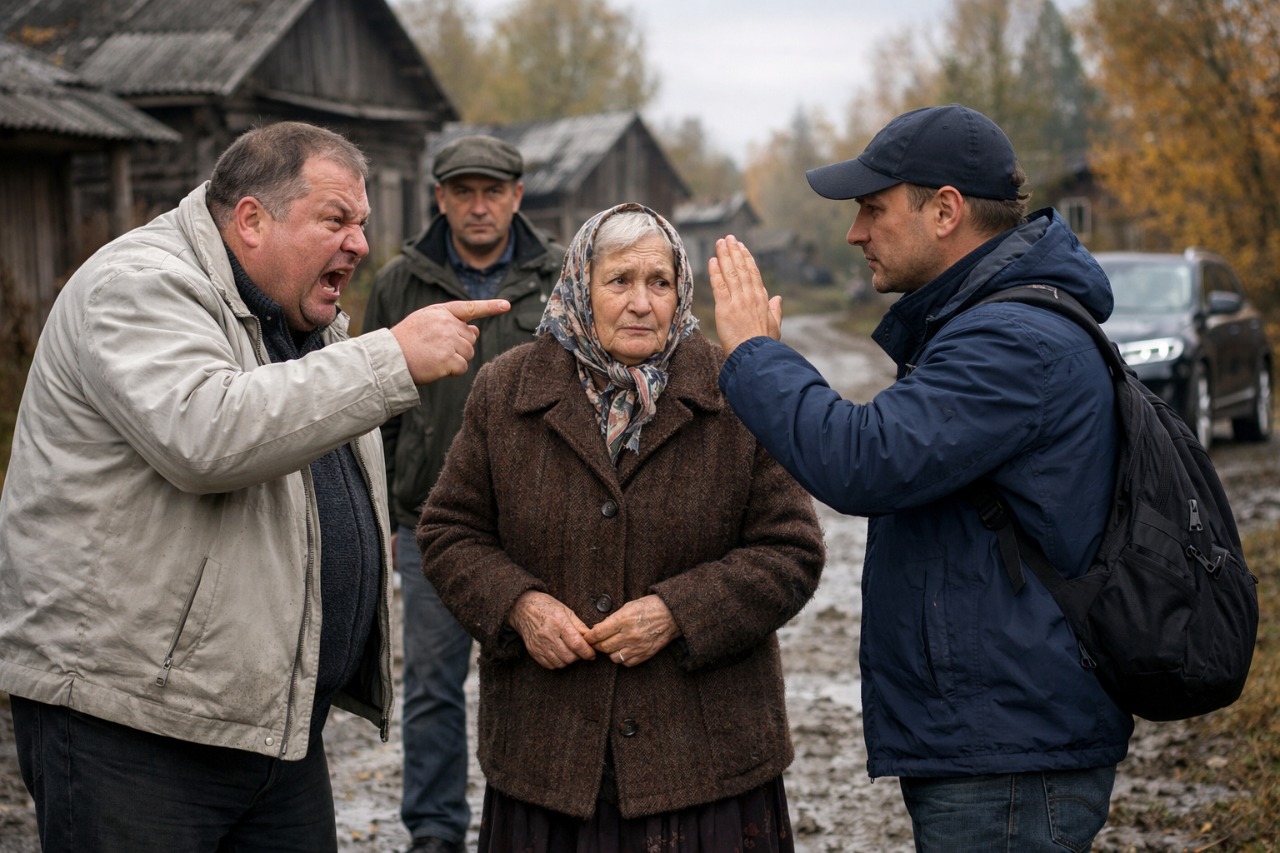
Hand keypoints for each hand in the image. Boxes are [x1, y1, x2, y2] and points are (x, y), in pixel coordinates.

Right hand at [389, 299, 510, 383]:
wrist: (388, 358)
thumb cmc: (406, 342)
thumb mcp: (426, 324)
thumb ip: (451, 324)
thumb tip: (476, 330)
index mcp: (441, 312)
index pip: (470, 308)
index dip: (490, 307)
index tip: (506, 305)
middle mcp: (446, 323)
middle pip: (470, 339)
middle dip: (459, 347)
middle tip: (437, 350)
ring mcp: (447, 340)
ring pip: (468, 353)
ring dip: (456, 360)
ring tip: (435, 358)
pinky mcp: (447, 358)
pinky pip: (463, 367)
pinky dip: (453, 371)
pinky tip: (437, 368)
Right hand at [507, 590, 595, 669]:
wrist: (522, 608)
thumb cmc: (546, 607)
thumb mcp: (565, 610)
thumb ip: (579, 625)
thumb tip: (591, 637)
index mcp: (558, 622)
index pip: (576, 643)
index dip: (587, 652)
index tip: (592, 653)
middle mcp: (548, 635)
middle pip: (569, 656)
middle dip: (579, 656)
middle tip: (581, 651)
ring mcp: (539, 645)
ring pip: (561, 663)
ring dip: (569, 660)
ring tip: (570, 651)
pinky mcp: (533, 651)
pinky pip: (550, 665)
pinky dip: (558, 662)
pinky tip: (559, 653)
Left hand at [582, 594, 680, 666]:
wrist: (671, 615)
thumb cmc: (649, 607)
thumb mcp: (628, 606)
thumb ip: (613, 618)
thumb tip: (598, 629)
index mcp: (624, 620)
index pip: (599, 633)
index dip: (590, 637)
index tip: (588, 637)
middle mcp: (630, 635)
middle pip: (604, 647)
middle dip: (597, 645)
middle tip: (596, 642)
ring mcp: (638, 646)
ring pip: (613, 657)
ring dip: (609, 652)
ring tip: (610, 645)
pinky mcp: (645, 654)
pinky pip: (626, 662)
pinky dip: (621, 658)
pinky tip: (622, 650)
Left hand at [707, 235, 781, 355]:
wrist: (756, 355)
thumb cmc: (765, 345)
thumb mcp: (775, 326)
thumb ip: (775, 310)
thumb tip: (778, 299)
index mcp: (762, 300)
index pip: (753, 274)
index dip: (747, 259)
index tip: (742, 248)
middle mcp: (750, 296)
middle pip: (741, 268)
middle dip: (734, 251)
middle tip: (729, 238)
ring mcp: (738, 300)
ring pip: (730, 273)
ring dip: (724, 256)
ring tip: (720, 243)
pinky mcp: (725, 308)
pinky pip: (719, 285)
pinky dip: (715, 272)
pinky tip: (712, 260)